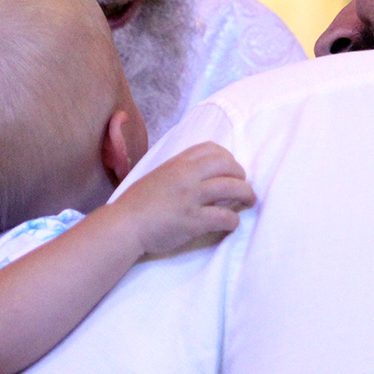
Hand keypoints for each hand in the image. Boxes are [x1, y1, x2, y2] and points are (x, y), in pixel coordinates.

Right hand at [114, 142, 255, 255]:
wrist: (125, 224)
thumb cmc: (138, 202)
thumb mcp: (158, 175)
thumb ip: (179, 171)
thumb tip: (200, 174)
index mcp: (177, 162)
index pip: (212, 149)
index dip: (227, 158)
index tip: (230, 169)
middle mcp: (187, 175)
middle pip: (228, 165)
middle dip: (241, 175)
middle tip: (243, 186)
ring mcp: (191, 197)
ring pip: (232, 188)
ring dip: (247, 194)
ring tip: (249, 201)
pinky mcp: (193, 220)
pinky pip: (225, 216)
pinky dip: (233, 220)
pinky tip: (231, 224)